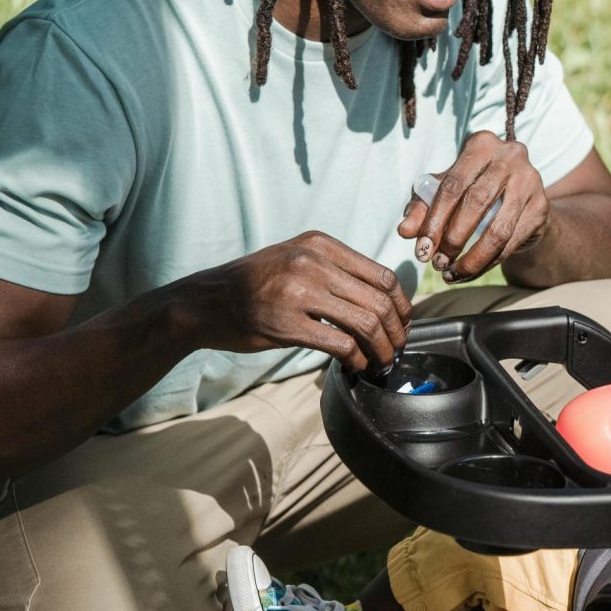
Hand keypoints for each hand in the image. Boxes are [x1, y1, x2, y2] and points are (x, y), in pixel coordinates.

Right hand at [184, 232, 411, 370]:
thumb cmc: (255, 283)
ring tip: (382, 361)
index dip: (401, 304)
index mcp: (320, 245)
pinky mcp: (287, 323)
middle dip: (396, 331)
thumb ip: (335, 270)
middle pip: (378, 300)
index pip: (380, 275)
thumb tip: (381, 300)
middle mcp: (312, 263)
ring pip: (365, 322)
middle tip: (397, 348)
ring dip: (381, 349)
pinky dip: (357, 359)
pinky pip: (341, 344)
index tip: (403, 323)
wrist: (208, 301)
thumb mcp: (296, 258)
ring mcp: (299, 292)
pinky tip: (356, 366)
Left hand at [397, 131, 548, 282]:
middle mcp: (510, 156)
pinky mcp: (542, 207)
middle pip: (476, 204)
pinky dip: (488, 263)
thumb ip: (421, 207)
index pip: (452, 185)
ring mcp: (531, 181)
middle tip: (436, 263)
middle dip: (452, 240)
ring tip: (451, 274)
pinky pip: (511, 242)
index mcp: (481, 144)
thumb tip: (405, 231)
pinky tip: (470, 273)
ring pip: (497, 230)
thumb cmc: (473, 190)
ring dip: (471, 259)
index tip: (421, 249)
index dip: (433, 221)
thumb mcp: (444, 193)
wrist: (520, 199)